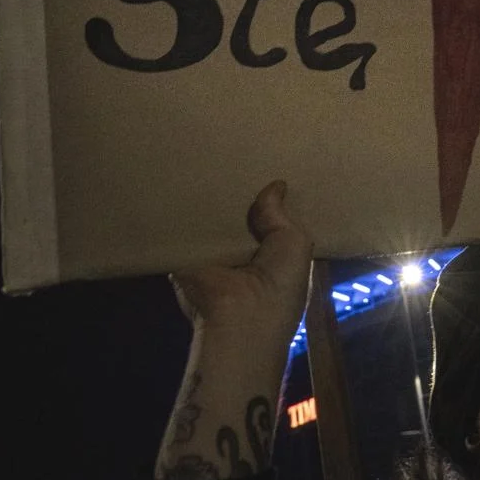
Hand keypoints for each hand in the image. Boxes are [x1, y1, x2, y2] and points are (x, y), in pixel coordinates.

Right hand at [170, 180, 313, 339]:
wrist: (240, 316)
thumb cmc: (280, 283)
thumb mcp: (295, 244)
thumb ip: (281, 216)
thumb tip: (277, 185)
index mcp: (273, 259)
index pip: (269, 225)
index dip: (269, 204)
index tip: (265, 172)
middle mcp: (242, 259)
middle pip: (238, 220)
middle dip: (238, 198)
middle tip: (234, 163)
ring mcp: (212, 259)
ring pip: (211, 223)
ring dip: (210, 204)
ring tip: (210, 167)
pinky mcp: (184, 259)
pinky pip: (185, 232)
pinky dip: (185, 213)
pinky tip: (185, 184)